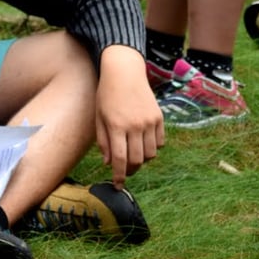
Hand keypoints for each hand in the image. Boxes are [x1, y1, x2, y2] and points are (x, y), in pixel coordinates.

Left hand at [95, 46, 163, 186]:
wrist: (124, 72)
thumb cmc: (106, 95)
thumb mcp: (98, 116)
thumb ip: (103, 141)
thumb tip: (109, 163)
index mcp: (116, 126)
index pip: (120, 159)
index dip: (119, 175)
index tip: (117, 185)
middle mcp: (135, 125)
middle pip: (138, 160)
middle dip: (131, 170)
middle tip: (125, 171)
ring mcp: (149, 121)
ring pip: (151, 154)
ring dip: (142, 160)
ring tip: (133, 155)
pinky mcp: (159, 118)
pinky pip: (160, 143)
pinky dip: (152, 148)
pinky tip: (143, 143)